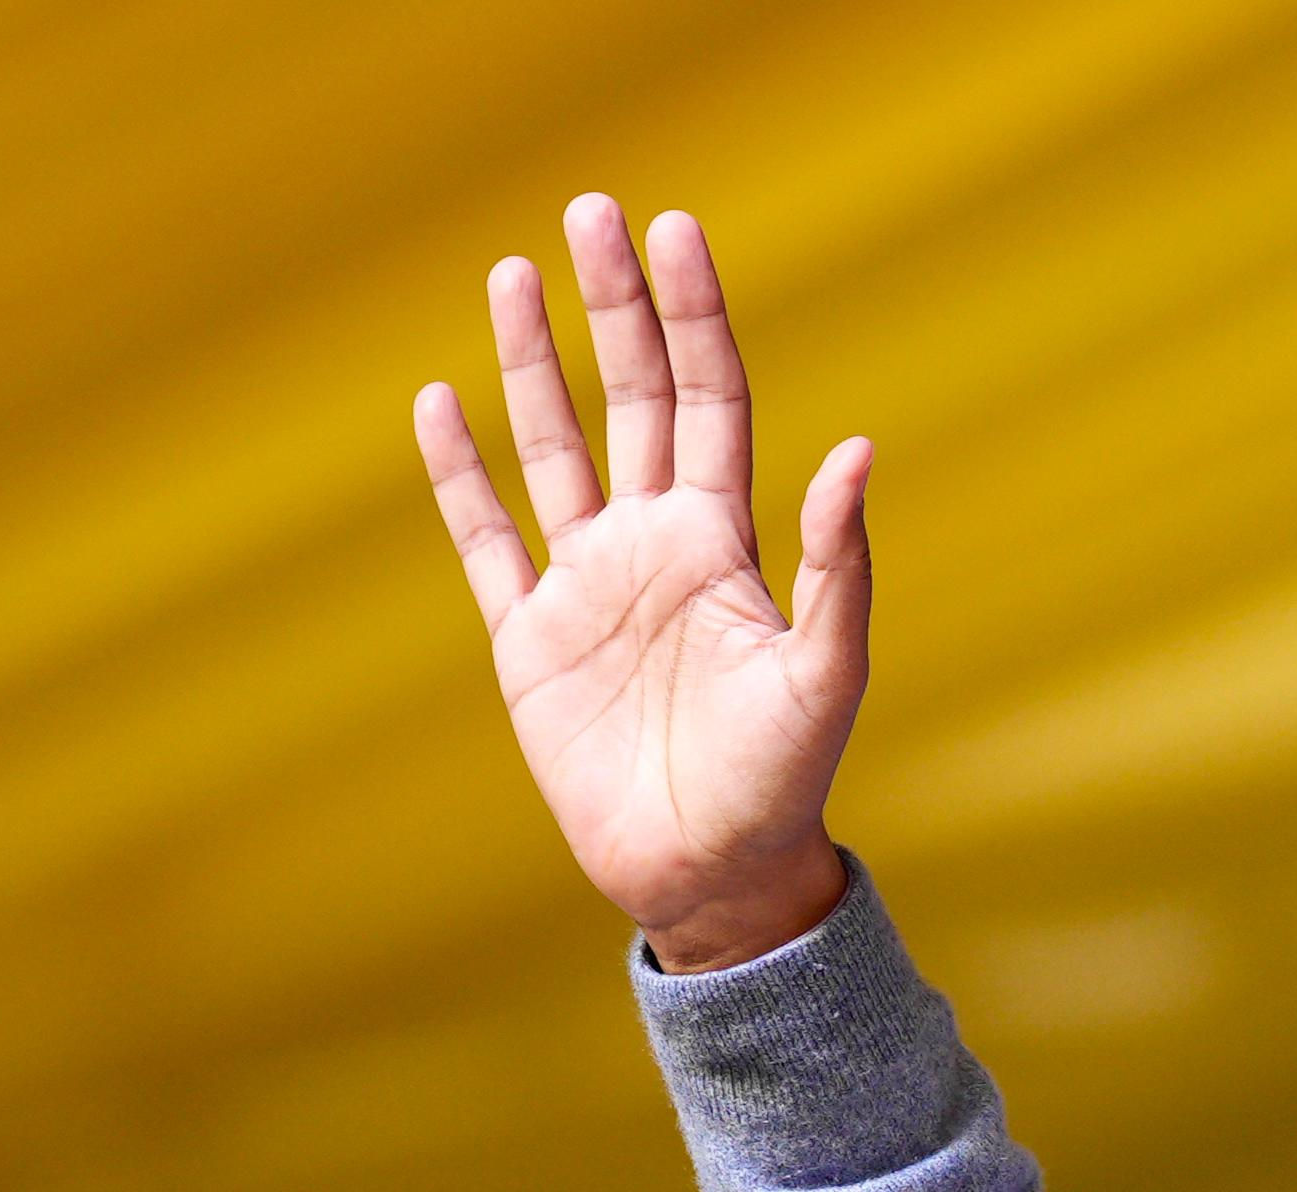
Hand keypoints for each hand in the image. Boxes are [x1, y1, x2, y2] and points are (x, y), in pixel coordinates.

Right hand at [415, 197, 867, 971]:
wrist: (714, 876)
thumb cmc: (784, 783)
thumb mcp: (825, 673)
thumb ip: (835, 565)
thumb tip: (857, 451)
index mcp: (725, 545)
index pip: (708, 400)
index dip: (694, 317)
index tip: (675, 232)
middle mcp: (655, 548)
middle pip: (631, 399)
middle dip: (614, 308)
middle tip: (592, 211)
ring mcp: (589, 589)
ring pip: (553, 449)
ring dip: (531, 365)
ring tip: (511, 274)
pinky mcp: (531, 644)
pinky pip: (487, 542)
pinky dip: (460, 477)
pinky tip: (439, 403)